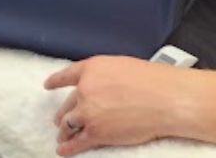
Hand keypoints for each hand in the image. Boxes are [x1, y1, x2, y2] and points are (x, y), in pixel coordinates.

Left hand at [43, 56, 198, 155]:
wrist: (167, 99)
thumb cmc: (154, 81)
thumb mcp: (123, 66)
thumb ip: (106, 76)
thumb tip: (102, 87)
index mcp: (92, 69)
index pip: (67, 75)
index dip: (56, 81)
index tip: (48, 85)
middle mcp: (86, 89)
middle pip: (67, 104)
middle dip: (63, 113)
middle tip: (61, 119)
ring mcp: (88, 112)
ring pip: (68, 124)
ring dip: (64, 131)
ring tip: (62, 136)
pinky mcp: (95, 133)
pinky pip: (76, 142)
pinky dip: (68, 148)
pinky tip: (63, 151)